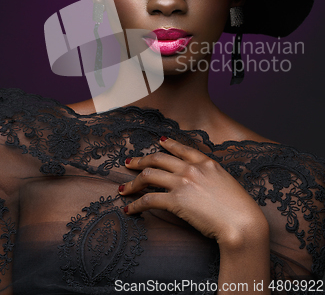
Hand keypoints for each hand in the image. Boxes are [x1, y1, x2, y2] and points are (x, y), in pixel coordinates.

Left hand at [119, 137, 267, 244]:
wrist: (241, 222)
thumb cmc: (240, 208)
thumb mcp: (227, 181)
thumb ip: (212, 175)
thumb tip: (204, 180)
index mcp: (206, 162)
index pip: (181, 148)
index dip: (168, 144)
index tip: (159, 142)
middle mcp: (191, 168)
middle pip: (158, 159)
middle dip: (140, 161)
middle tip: (129, 163)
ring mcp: (182, 183)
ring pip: (148, 176)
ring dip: (133, 183)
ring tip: (123, 189)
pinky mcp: (175, 201)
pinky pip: (148, 200)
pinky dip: (136, 205)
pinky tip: (129, 210)